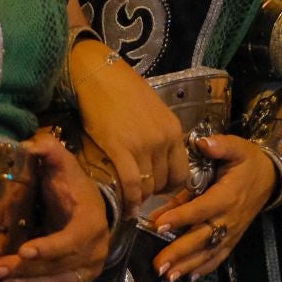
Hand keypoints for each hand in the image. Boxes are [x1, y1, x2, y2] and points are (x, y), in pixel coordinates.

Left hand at [0, 131, 110, 281]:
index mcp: (92, 222)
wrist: (89, 210)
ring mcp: (87, 270)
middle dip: (28, 270)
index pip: (73, 240)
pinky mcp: (76, 281)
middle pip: (61, 267)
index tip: (24, 250)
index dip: (50, 247)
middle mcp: (94, 251)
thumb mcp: (63, 165)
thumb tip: (29, 145)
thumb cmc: (72, 187)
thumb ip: (49, 151)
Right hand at [72, 45, 188, 213]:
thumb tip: (155, 158)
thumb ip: (159, 134)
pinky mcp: (120, 149)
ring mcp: (143, 146)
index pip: (182, 172)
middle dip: (152, 192)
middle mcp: (162, 140)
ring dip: (139, 198)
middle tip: (139, 194)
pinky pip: (131, 185)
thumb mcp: (153, 110)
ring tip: (129, 199)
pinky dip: (129, 200)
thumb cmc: (123, 88)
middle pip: (164, 182)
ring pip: (148, 187)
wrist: (99, 74)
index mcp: (173, 129)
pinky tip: (125, 208)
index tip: (157, 188)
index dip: (169, 185)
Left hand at [149, 136, 276, 281]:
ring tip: (168, 277)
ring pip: (208, 252)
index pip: (201, 209)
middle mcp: (229, 218)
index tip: (158, 225)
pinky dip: (204, 268)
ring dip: (188, 265)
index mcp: (227, 195)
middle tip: (158, 264)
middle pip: (202, 237)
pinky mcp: (234, 238)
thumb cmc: (248, 161)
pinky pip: (219, 256)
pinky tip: (188, 278)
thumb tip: (202, 143)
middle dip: (179, 252)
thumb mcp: (236, 147)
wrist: (271, 177)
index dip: (180, 217)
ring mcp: (232, 231)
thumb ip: (219, 145)